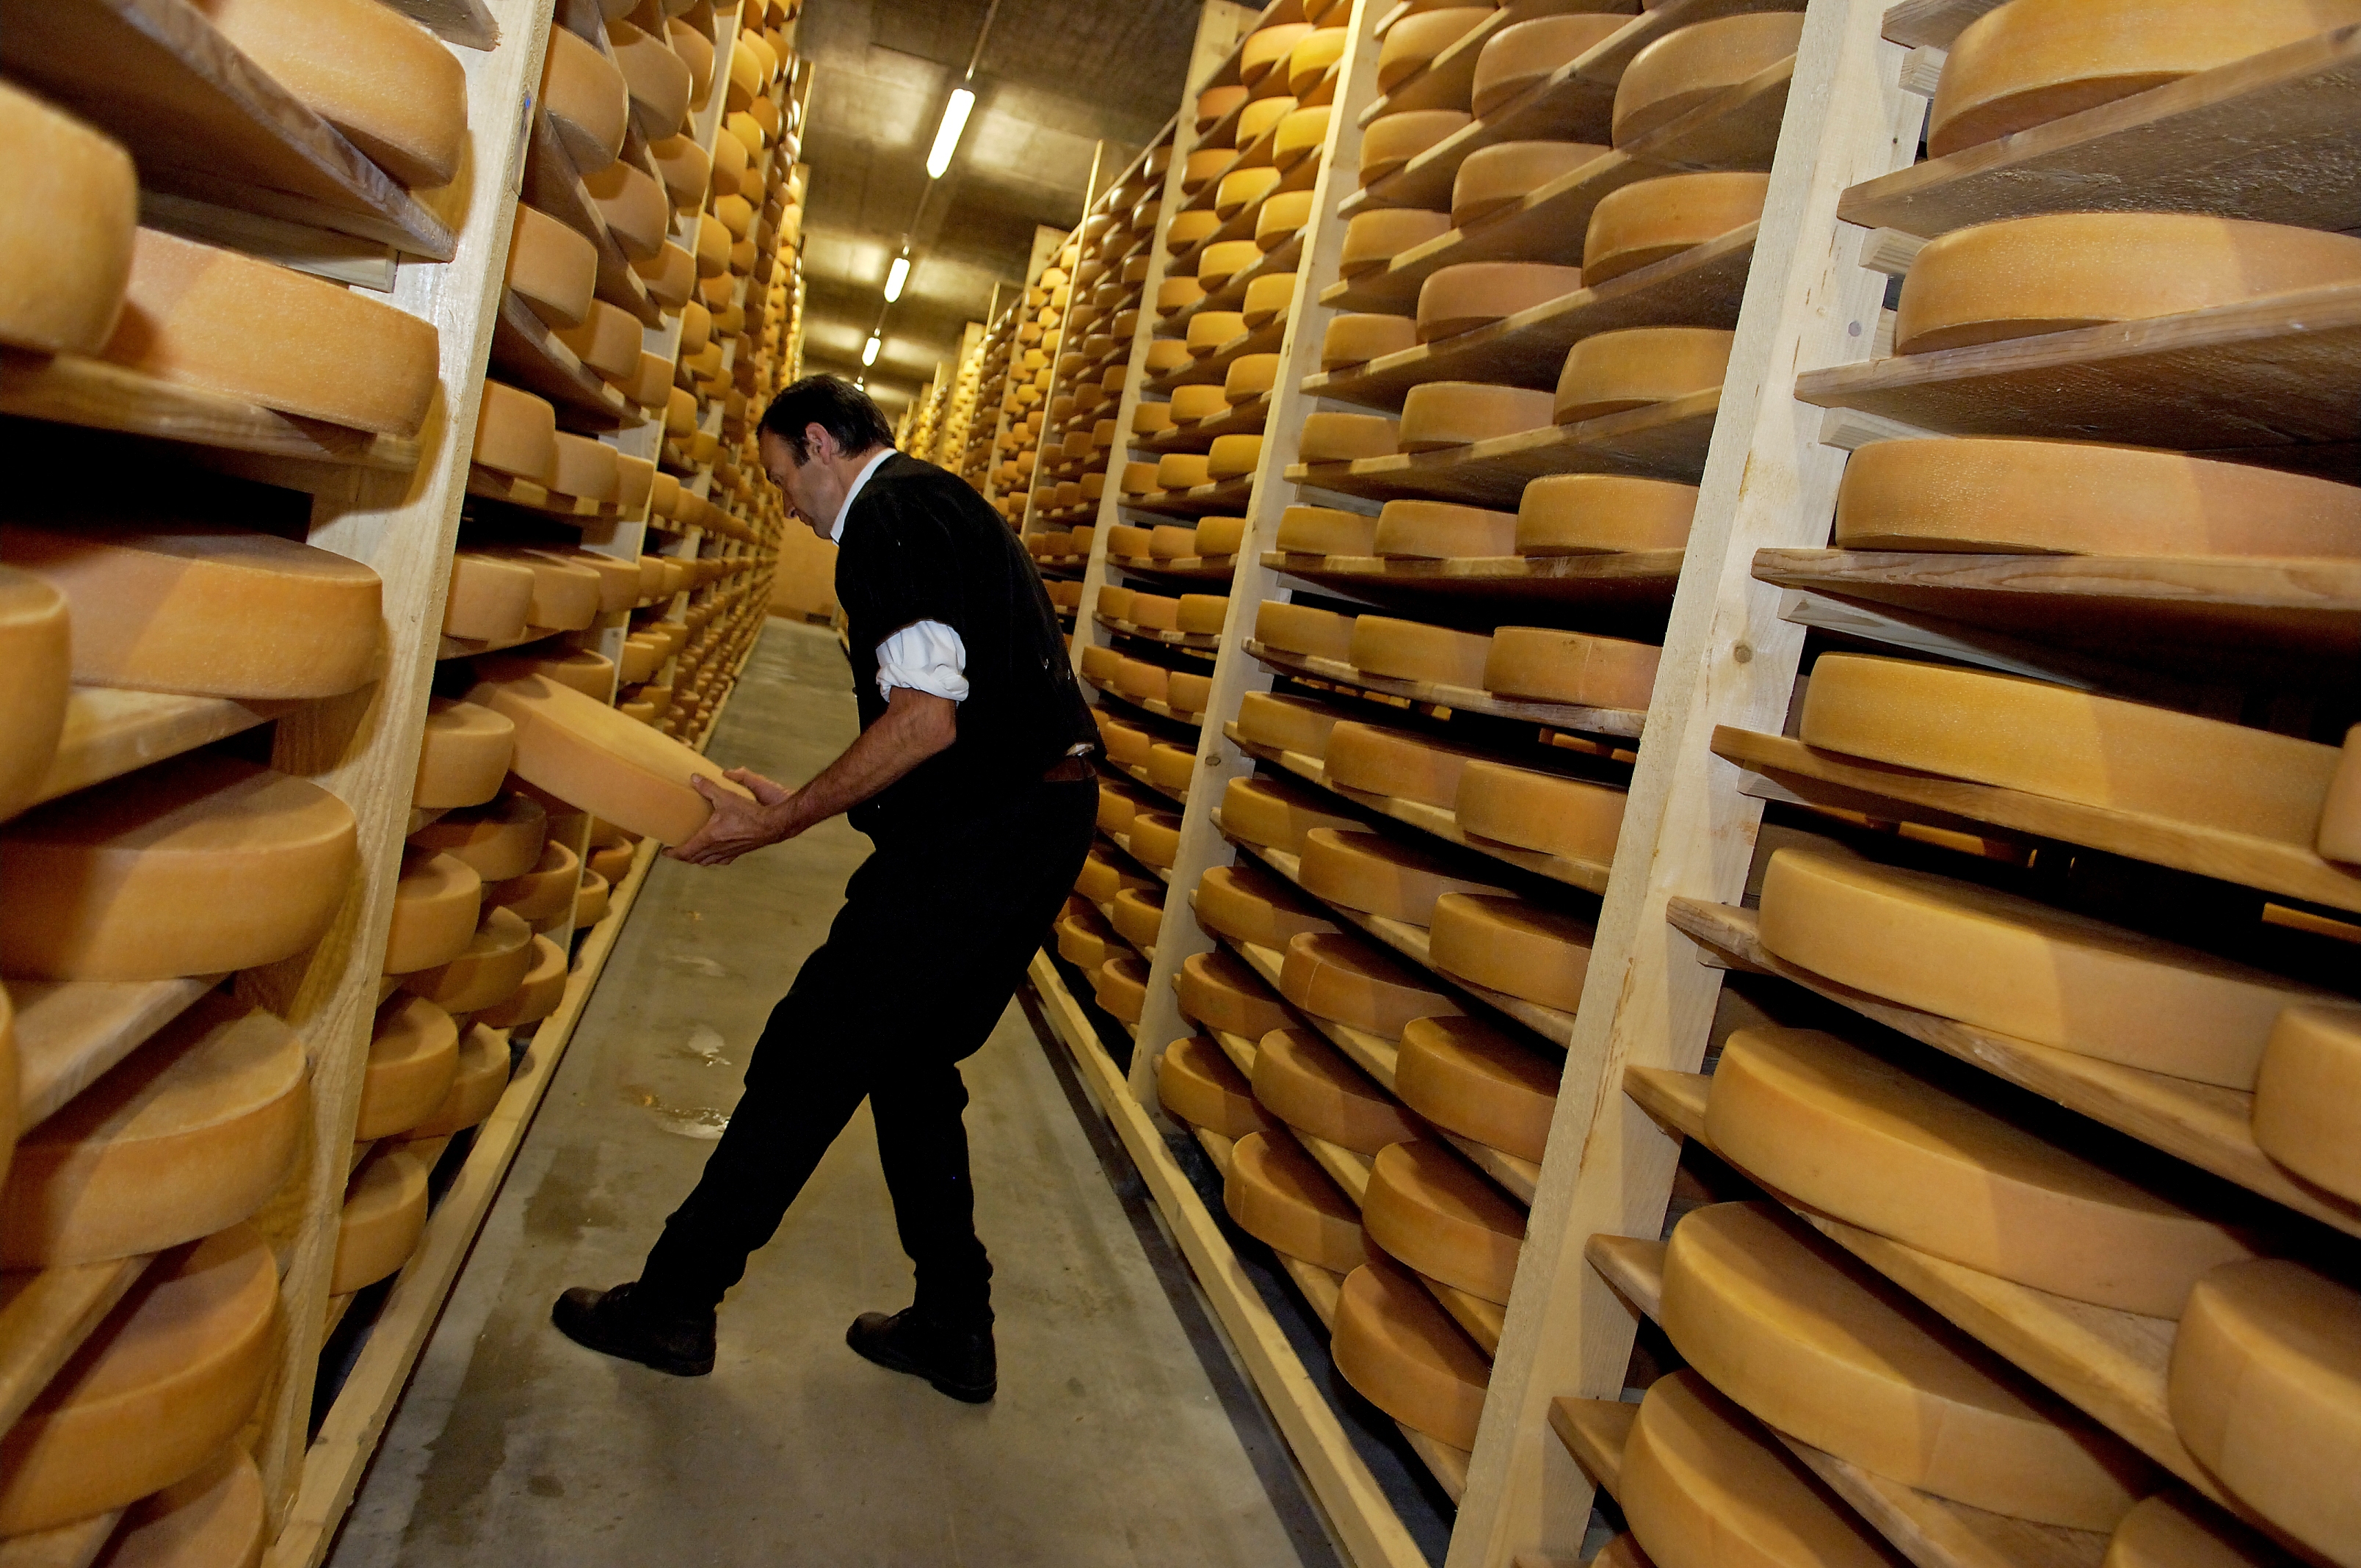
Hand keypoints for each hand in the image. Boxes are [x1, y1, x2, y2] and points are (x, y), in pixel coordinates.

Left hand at [666, 768, 797, 865]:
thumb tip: (694, 778)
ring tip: (693, 853)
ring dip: (698, 859)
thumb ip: (708, 788)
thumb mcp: (726, 797)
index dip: (673, 853)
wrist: (773, 825)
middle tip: (677, 852)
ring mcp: (729, 852)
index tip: (665, 852)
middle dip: (684, 857)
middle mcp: (717, 849)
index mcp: (709, 838)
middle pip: (695, 859)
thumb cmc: (749, 813)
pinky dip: (713, 859)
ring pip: (708, 861)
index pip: (686, 852)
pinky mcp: (739, 852)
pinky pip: (722, 860)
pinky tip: (716, 853)